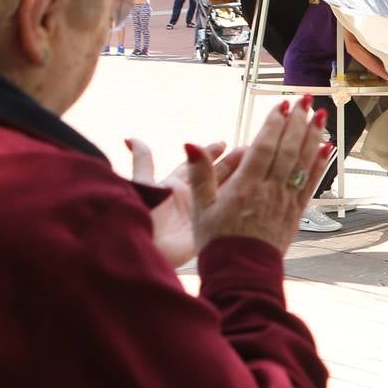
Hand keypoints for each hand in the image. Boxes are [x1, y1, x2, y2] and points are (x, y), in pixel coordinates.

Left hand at [128, 137, 242, 267]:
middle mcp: (189, 197)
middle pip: (213, 175)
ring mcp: (200, 212)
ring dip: (238, 177)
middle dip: (230, 162)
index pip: (194, 165)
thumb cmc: (141, 217)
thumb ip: (143, 162)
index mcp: (173, 185)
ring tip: (256, 163)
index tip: (223, 143)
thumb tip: (131, 138)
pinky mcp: (208, 226)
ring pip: (223, 189)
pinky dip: (240, 198)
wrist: (147, 249)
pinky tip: (254, 189)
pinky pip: (227, 208)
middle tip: (247, 150)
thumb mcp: (143, 185)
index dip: (207, 153)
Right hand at [194, 98, 334, 249]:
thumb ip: (200, 173)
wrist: (240, 273)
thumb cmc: (217, 241)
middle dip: (297, 122)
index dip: (274, 124)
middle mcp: (269, 190)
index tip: (282, 105)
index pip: (264, 147)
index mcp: (245, 186)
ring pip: (303, 163)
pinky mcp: (296, 212)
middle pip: (287, 149)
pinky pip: (312, 184)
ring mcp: (286, 201)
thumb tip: (190, 143)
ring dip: (313, 136)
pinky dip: (321, 164)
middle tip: (305, 99)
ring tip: (319, 114)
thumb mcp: (201, 207)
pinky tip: (327, 147)